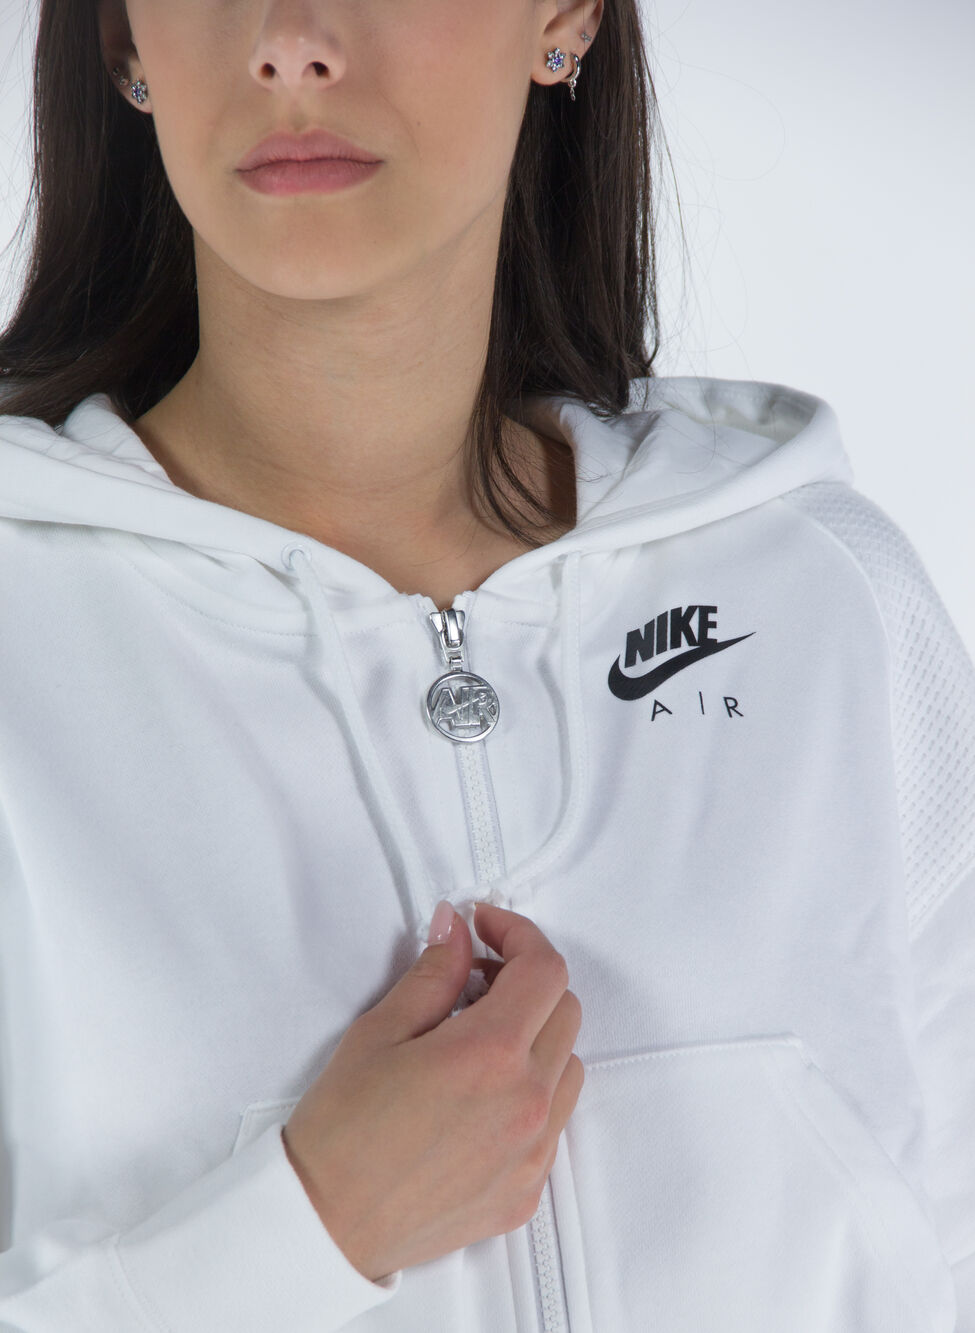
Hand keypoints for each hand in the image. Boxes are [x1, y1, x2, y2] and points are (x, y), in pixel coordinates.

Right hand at [281, 901, 583, 1280]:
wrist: (326, 1226)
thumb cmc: (341, 1132)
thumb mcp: (379, 1031)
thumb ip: (433, 973)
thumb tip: (456, 930)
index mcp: (490, 1054)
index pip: (544, 969)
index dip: (518, 934)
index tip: (485, 927)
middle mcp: (525, 1102)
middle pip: (564, 1009)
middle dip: (525, 980)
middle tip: (474, 979)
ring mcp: (533, 1151)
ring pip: (568, 1063)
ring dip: (536, 1035)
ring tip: (476, 1037)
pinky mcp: (528, 1188)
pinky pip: (554, 1120)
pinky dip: (531, 1089)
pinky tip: (480, 1092)